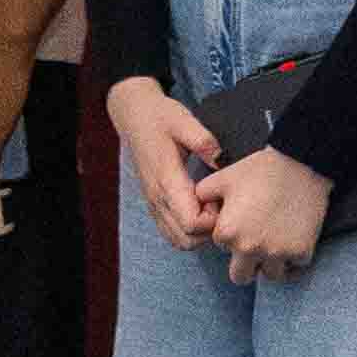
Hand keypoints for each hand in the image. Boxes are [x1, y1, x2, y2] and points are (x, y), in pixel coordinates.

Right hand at [110, 77, 224, 250]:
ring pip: (179, 240)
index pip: (191, 223)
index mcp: (167, 180)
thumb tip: (223, 159)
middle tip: (220, 204)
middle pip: (187, 239)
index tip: (221, 199)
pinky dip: (188, 230)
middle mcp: (157, 198)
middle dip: (209, 229)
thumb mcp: (183, 121)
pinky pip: (171, 233)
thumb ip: (204, 140)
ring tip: (210, 207)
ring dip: (199, 232)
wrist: (134, 117)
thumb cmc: (160, 118)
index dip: (213, 219)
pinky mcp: (154, 204)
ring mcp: (154, 203)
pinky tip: (199, 209)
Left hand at [196, 143, 334, 285]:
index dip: (229, 235)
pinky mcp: (302, 251)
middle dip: (244, 264)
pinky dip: (293, 261)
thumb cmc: (258, 170)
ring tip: (273, 245)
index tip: (241, 222)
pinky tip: (291, 245)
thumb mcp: (220, 179)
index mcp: (228, 233)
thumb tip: (196, 213)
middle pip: (240, 276)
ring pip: (270, 275)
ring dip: (270, 264)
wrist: (300, 165)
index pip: (221, 247)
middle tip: (253, 246)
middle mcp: (250, 248)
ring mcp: (278, 253)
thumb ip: (201, 197)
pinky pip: (295, 269)